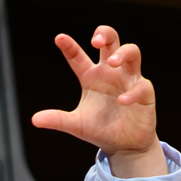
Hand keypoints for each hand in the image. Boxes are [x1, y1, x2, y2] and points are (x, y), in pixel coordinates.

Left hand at [29, 26, 163, 170]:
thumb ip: (58, 119)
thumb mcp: (76, 124)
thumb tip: (34, 119)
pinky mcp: (145, 94)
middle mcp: (110, 73)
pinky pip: (141, 86)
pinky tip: (122, 101)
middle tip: (95, 41)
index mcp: (91, 76)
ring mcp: (129, 80)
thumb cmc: (101, 130)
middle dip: (105, 34)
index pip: (78, 56)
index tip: (59, 38)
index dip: (69, 46)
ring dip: (123, 53)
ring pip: (133, 53)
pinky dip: (132, 92)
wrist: (124, 147)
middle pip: (112, 41)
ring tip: (113, 62)